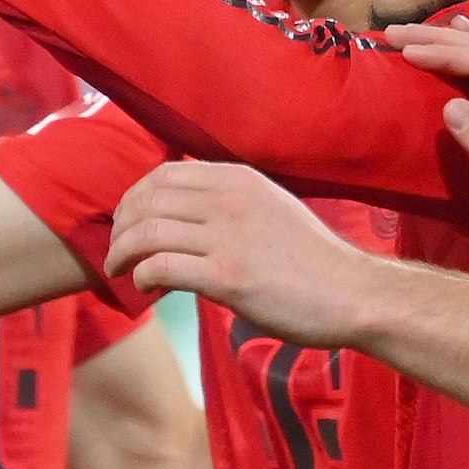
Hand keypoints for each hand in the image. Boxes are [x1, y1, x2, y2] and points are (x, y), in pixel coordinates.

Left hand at [107, 163, 379, 350]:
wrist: (352, 293)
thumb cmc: (313, 261)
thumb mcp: (271, 209)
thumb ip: (232, 204)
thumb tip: (189, 216)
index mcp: (238, 178)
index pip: (163, 174)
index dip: (134, 198)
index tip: (128, 222)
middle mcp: (229, 199)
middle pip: (147, 200)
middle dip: (121, 226)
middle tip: (115, 252)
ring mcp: (227, 236)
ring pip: (146, 232)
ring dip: (121, 253)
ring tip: (118, 272)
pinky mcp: (227, 276)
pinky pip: (161, 268)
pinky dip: (142, 277)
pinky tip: (145, 289)